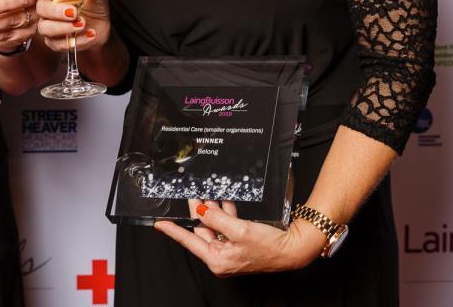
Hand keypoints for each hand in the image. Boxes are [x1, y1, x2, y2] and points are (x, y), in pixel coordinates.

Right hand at [32, 0, 111, 53]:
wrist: (100, 27)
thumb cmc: (93, 6)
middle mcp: (47, 7)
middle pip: (41, 8)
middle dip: (56, 11)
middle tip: (73, 12)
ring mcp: (49, 25)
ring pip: (45, 28)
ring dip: (63, 27)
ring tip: (82, 24)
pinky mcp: (54, 42)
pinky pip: (58, 44)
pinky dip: (75, 40)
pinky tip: (89, 34)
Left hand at [154, 199, 326, 276]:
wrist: (293, 249)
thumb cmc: (269, 247)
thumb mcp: (239, 230)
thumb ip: (216, 218)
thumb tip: (200, 210)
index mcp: (217, 260)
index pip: (189, 242)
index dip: (174, 231)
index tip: (159, 223)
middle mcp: (222, 258)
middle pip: (203, 231)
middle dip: (199, 212)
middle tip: (192, 194)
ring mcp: (231, 251)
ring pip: (215, 226)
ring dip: (213, 210)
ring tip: (207, 192)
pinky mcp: (241, 243)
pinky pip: (227, 226)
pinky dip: (226, 213)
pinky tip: (224, 199)